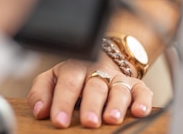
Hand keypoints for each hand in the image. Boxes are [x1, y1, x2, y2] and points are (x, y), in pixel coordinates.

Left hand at [28, 57, 152, 127]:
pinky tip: (139, 112)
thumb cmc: (73, 78)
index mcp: (73, 69)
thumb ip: (41, 93)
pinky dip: (143, 101)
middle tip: (88, 122)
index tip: (59, 121)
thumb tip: (39, 111)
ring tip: (111, 119)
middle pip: (94, 87)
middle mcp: (97, 72)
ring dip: (116, 105)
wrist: (101, 60)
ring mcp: (117, 79)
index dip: (62, 103)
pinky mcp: (136, 86)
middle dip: (91, 105)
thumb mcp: (52, 79)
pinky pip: (142, 92)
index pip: (67, 85)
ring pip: (119, 89)